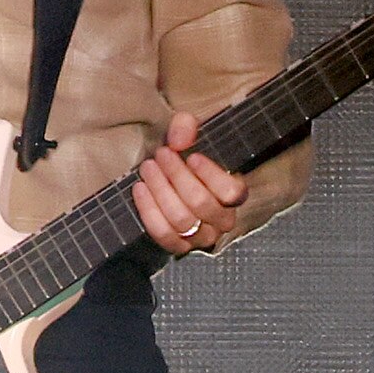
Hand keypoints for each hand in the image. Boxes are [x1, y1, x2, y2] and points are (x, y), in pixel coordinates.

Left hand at [131, 110, 247, 256]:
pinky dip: (149, 211)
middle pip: (200, 203)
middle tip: (161, 155)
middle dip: (176, 176)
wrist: (171, 180)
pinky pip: (163, 234)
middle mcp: (222, 220)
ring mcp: (201, 236)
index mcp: (233, 195)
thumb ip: (186, 126)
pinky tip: (140, 189)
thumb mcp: (188, 135)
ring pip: (180, 219)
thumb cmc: (185, 158)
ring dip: (160, 191)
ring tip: (148, 168)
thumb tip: (178, 140)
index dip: (211, 175)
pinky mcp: (179, 245)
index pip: (231, 192)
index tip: (192, 157)